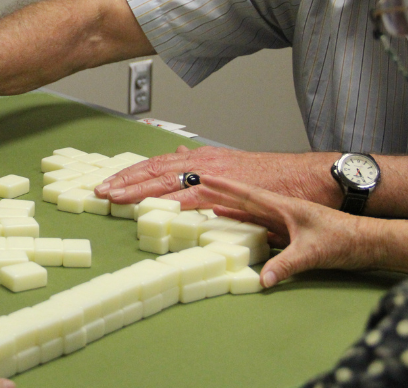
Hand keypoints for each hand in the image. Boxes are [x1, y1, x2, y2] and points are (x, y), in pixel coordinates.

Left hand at [94, 146, 340, 208]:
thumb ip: (201, 170)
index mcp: (201, 159)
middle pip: (154, 170)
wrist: (308, 176)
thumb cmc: (271, 178)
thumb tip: (175, 164)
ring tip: (114, 199)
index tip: (108, 183)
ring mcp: (215, 174)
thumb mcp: (230, 169)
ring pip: (167, 180)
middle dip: (124, 181)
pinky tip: (153, 207)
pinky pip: (194, 196)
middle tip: (99, 192)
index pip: (156, 165)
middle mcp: (203, 162)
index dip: (130, 174)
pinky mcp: (229, 189)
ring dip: (138, 191)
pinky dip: (171, 202)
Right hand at [195, 176, 377, 287]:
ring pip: (250, 213)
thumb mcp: (312, 253)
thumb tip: (262, 280)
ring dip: (230, 209)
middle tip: (198, 186)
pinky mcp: (291, 234)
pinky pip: (260, 227)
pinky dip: (244, 226)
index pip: (248, 194)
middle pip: (244, 201)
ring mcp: (286, 222)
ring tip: (209, 206)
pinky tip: (235, 227)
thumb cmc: (345, 240)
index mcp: (285, 207)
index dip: (225, 187)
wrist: (369, 243)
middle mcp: (282, 211)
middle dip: (221, 193)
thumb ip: (286, 265)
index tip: (205, 177)